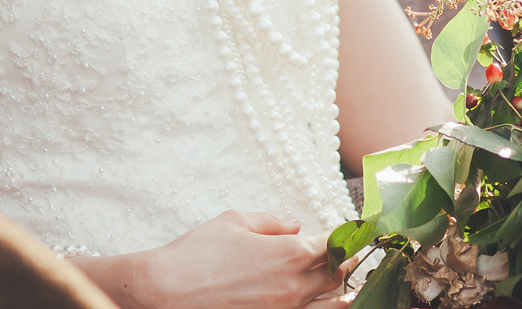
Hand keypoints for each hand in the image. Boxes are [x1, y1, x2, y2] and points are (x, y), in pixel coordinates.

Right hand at [72, 210, 342, 308]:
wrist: (164, 292)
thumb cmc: (197, 253)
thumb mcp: (235, 221)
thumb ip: (272, 222)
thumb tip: (295, 225)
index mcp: (290, 253)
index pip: (336, 244)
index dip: (349, 237)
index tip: (356, 232)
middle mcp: (294, 286)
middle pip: (339, 276)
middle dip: (347, 263)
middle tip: (352, 255)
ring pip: (330, 304)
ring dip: (340, 292)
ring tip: (349, 286)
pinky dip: (318, 308)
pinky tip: (321, 302)